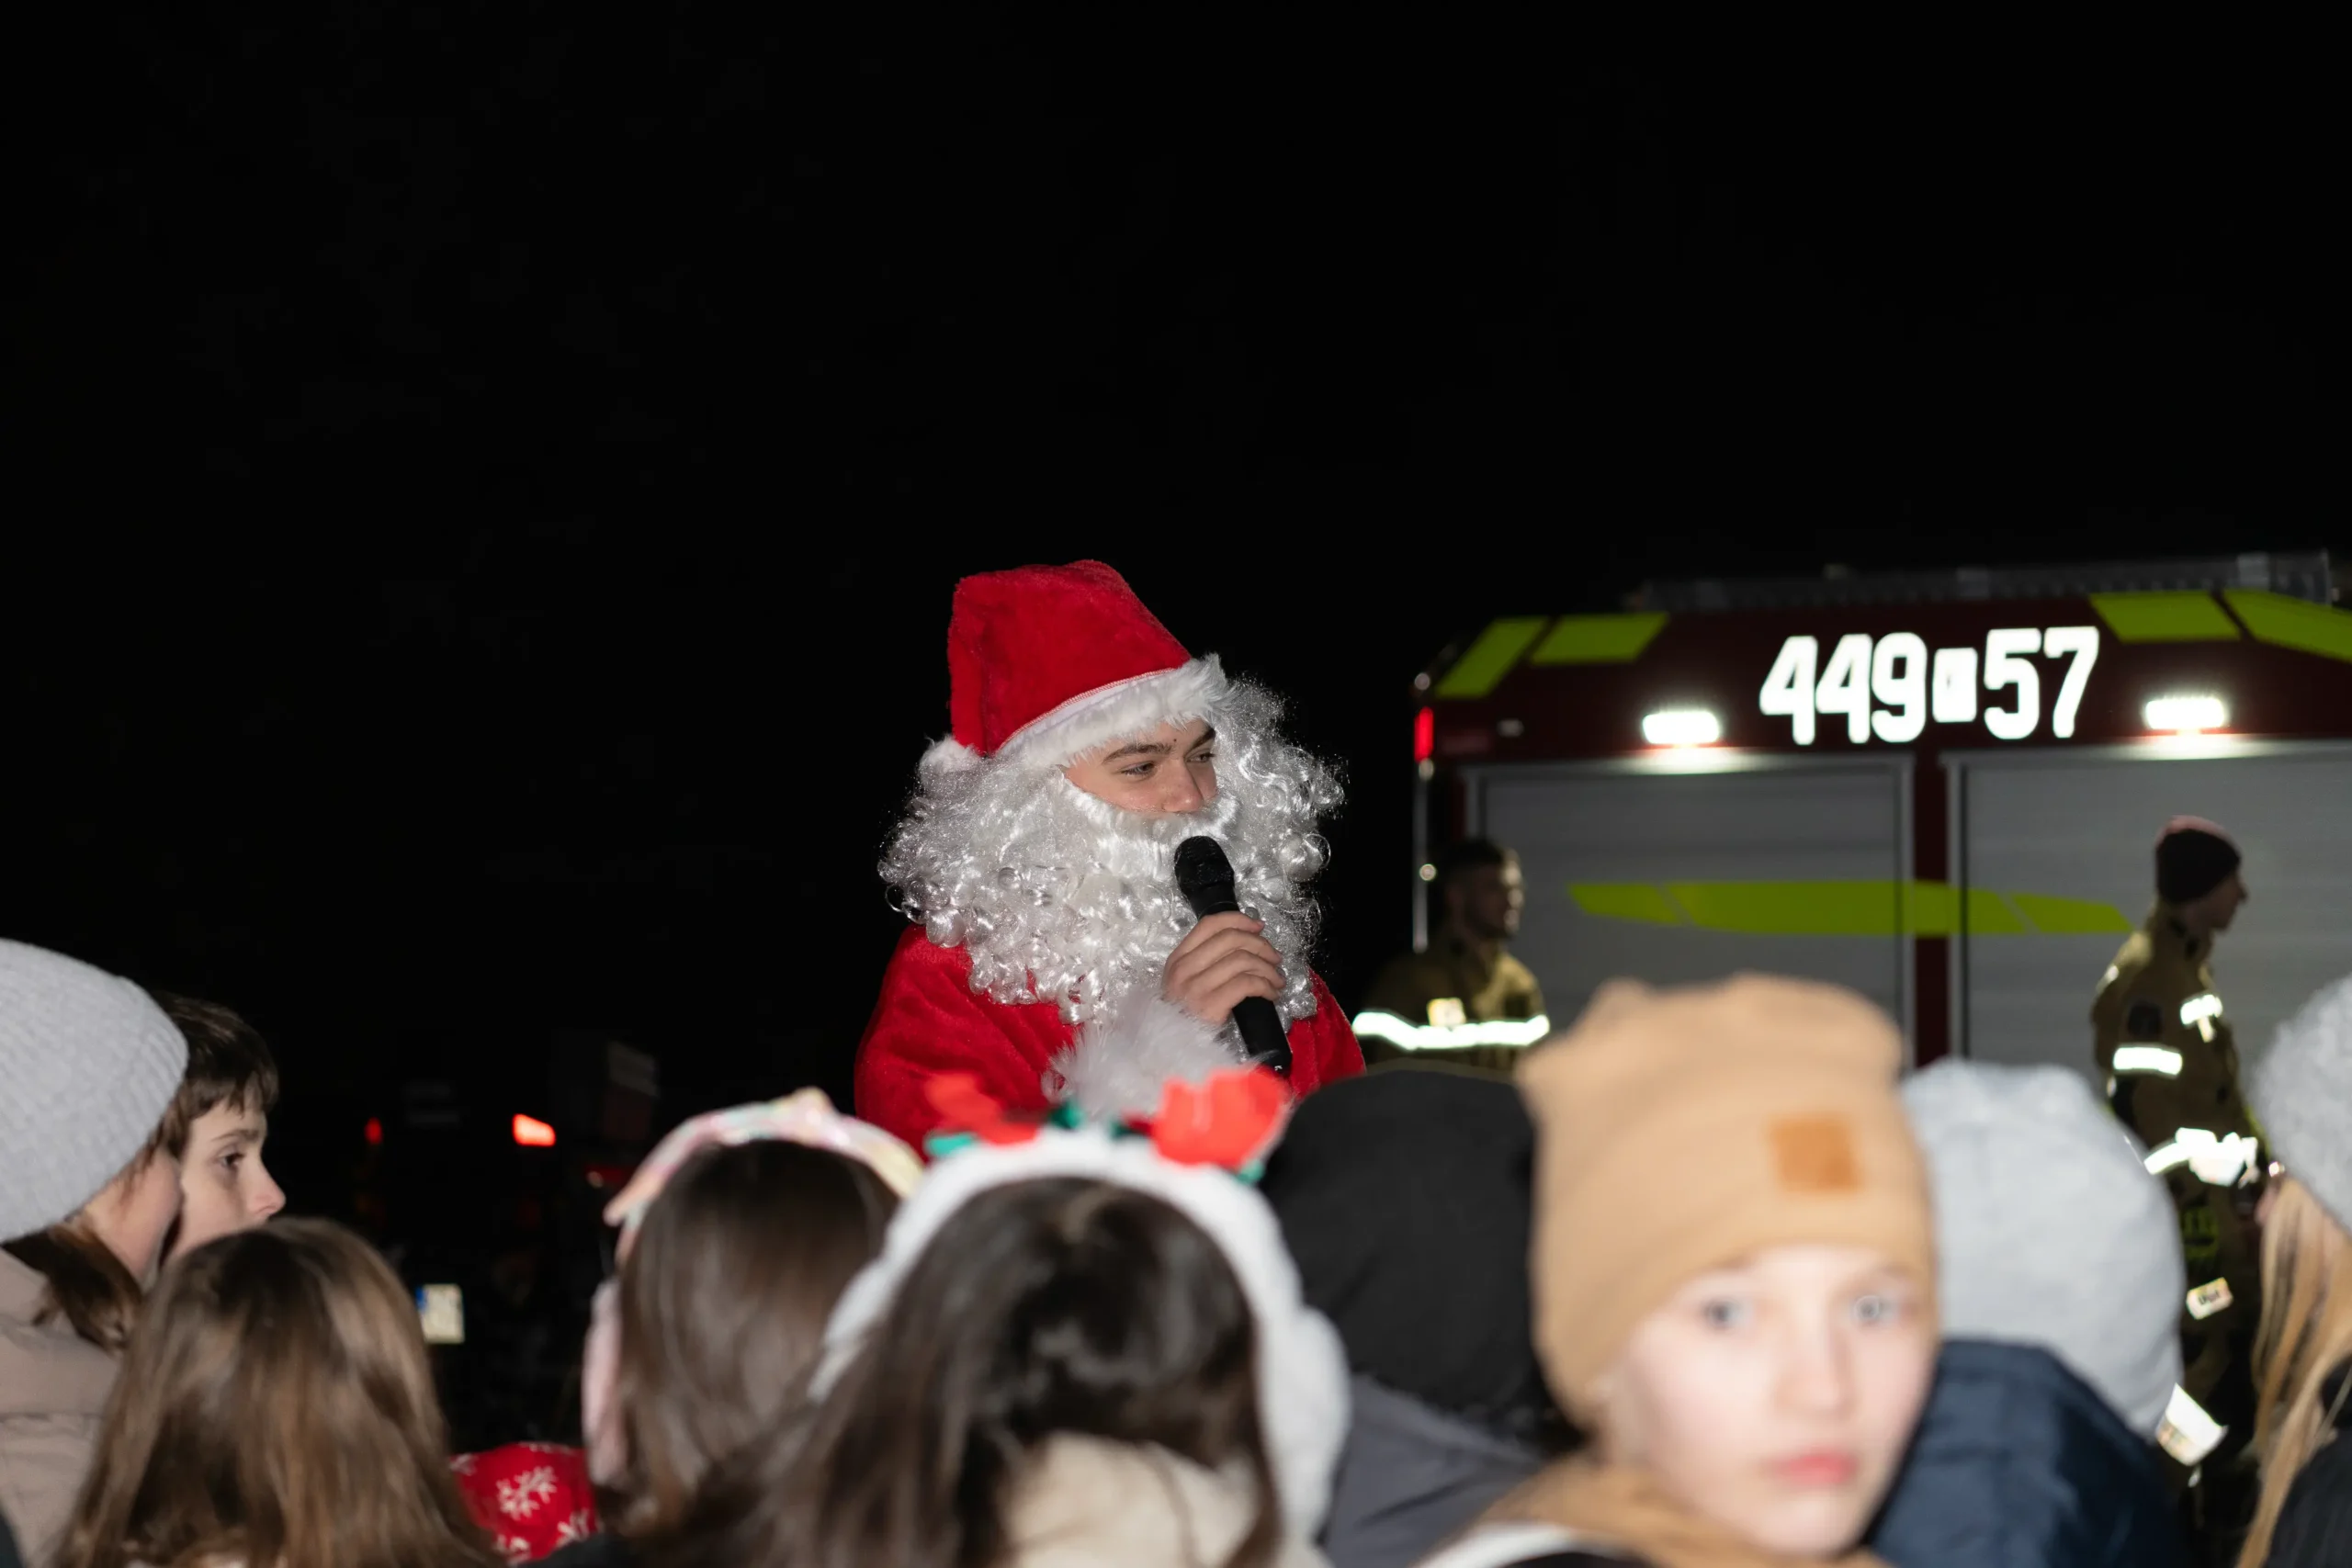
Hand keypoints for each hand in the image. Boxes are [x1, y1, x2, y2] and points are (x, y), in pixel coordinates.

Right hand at [1162, 912, 1284, 1025]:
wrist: (1172, 1051)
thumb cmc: (1183, 1018)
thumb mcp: (1183, 985)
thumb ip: (1204, 964)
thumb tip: (1244, 944)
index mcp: (1177, 959)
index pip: (1210, 925)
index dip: (1239, 920)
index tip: (1258, 927)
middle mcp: (1184, 969)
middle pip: (1231, 939)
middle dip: (1260, 945)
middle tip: (1274, 958)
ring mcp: (1195, 987)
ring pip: (1243, 960)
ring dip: (1268, 968)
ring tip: (1277, 979)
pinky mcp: (1210, 1006)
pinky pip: (1247, 983)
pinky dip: (1266, 985)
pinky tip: (1271, 993)